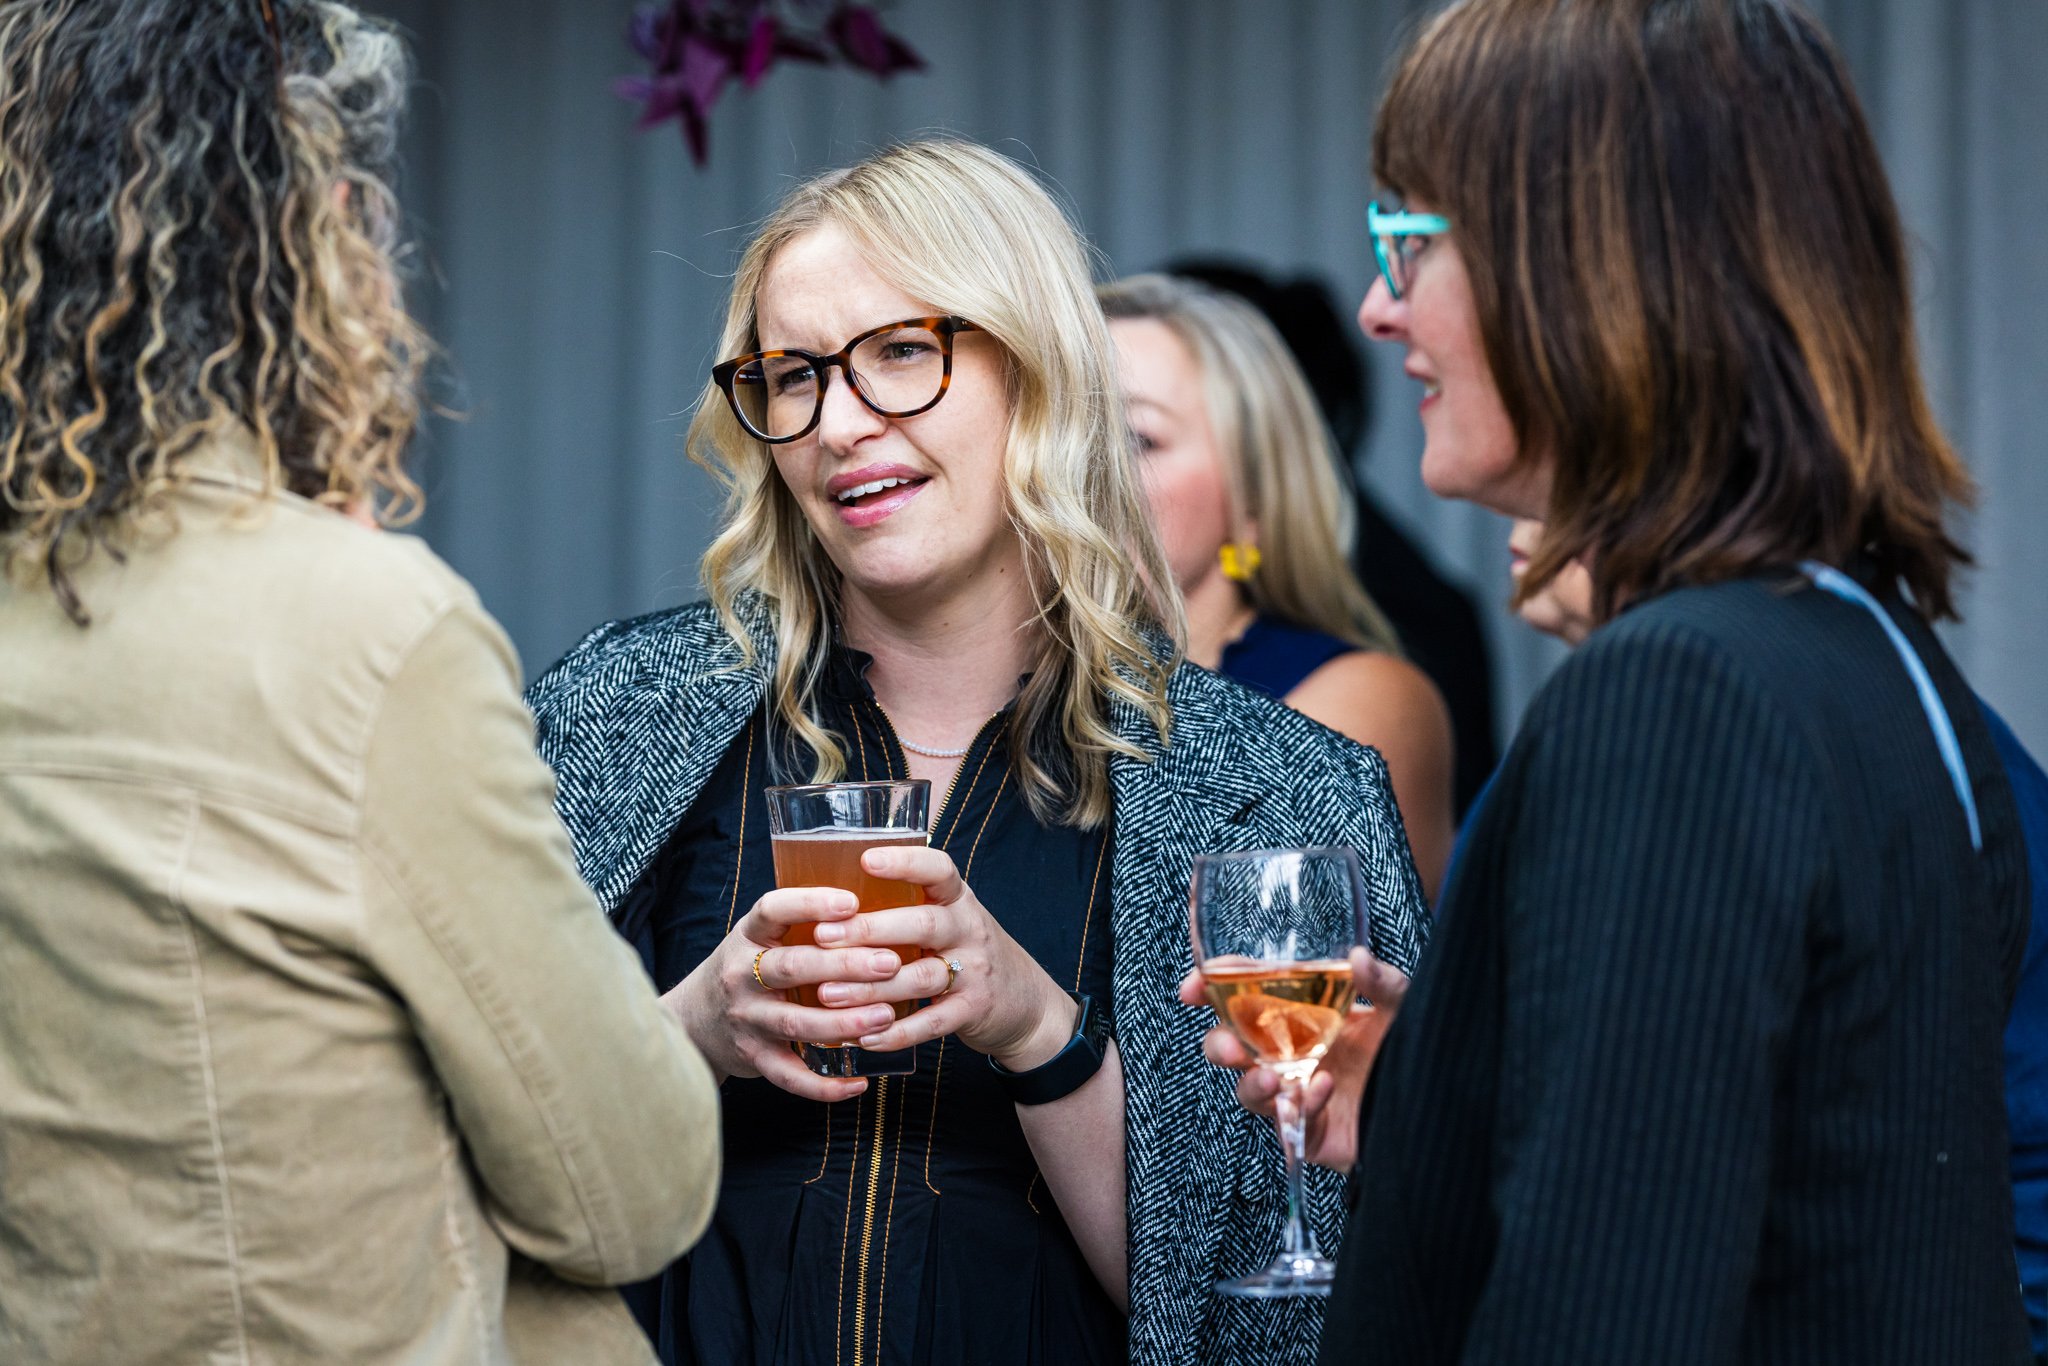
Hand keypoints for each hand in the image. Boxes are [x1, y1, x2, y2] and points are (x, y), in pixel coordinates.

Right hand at [661, 885, 910, 1102]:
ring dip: (845, 1022)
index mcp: (748, 935)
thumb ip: (803, 926)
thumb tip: (878, 910)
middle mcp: (741, 975)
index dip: (811, 903)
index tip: (852, 902)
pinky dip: (825, 1085)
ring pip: (796, 1023)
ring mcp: (746, 1018)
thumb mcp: (762, 938)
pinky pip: (790, 1076)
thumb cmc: (749, 970)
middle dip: (845, 965)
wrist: (693, 1021)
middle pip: (793, 967)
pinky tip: (859, 1081)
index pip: (772, 909)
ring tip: (886, 1016)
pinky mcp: (753, 1057)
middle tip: (890, 963)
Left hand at [809, 845, 1076, 1072]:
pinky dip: (898, 1032)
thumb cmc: (967, 953)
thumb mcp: (950, 921)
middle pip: (923, 924)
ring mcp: (976, 971)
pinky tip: (865, 1038)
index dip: (904, 862)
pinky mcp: (974, 1011)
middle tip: (823, 936)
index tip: (865, 859)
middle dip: (870, 929)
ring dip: (871, 987)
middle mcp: (969, 929)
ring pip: (922, 976)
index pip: (938, 869)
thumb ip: (908, 910)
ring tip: (827, 994)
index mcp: (958, 900)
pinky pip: (933, 1022)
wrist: (1027, 1004)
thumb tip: (832, 903)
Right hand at [1177, 946, 1407, 1169]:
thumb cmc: (1413, 1053)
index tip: (1194, 987)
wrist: (1444, 1107)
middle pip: (1230, 1046)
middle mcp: (1292, 1053)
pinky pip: (1291, 1124)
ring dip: (1252, 1084)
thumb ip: (1382, 982)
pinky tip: (1323, 1089)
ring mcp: (1299, 1093)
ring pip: (1249, 1091)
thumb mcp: (1402, 1008)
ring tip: (1273, 1079)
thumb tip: (1357, 957)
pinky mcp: (1312, 1131)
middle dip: (1219, 1044)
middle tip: (1232, 1048)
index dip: (1212, 989)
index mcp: (1300, 1015)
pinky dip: (1303, 1105)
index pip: (1243, 996)